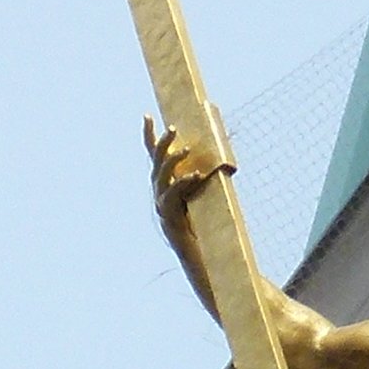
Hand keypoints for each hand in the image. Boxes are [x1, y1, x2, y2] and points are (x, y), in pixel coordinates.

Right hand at [145, 117, 222, 247]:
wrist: (198, 253)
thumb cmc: (203, 222)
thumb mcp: (203, 193)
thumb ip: (204, 176)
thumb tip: (222, 151)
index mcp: (166, 183)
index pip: (154, 155)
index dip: (150, 136)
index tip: (147, 115)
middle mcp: (159, 190)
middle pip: (156, 160)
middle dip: (163, 142)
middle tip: (173, 128)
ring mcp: (161, 202)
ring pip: (161, 175)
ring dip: (174, 160)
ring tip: (187, 150)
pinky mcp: (168, 215)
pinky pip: (173, 194)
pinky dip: (184, 183)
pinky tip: (196, 175)